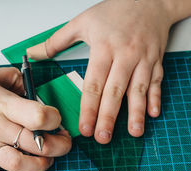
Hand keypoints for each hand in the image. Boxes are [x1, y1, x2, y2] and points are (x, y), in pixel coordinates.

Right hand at [0, 67, 71, 170]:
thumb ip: (14, 79)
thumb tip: (34, 90)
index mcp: (0, 102)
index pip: (40, 116)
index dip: (56, 120)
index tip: (56, 120)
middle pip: (37, 144)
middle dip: (58, 147)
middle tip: (62, 143)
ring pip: (18, 165)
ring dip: (39, 166)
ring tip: (44, 160)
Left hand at [29, 0, 173, 143]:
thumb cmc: (115, 11)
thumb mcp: (82, 21)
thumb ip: (56, 40)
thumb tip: (33, 53)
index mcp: (104, 48)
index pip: (94, 84)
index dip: (88, 108)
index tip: (84, 128)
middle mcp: (125, 55)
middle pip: (115, 91)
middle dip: (108, 117)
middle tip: (102, 137)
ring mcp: (143, 59)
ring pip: (138, 89)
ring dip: (136, 113)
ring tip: (133, 133)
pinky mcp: (156, 60)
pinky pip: (156, 81)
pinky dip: (155, 98)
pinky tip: (152, 114)